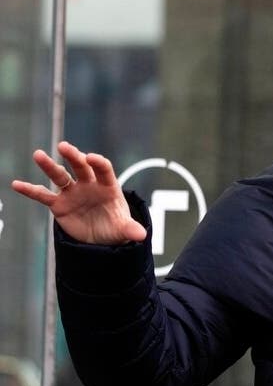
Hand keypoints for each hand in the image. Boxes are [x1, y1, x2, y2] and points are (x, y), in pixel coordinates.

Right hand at [11, 141, 146, 244]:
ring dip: (49, 166)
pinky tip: (16, 184)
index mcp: (108, 186)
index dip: (98, 163)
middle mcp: (89, 185)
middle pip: (81, 167)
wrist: (102, 238)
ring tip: (38, 154)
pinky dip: (30, 190)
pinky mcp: (59, 204)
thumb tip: (141, 235)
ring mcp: (73, 193)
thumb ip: (131, 229)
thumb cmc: (116, 227)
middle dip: (73, 156)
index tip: (91, 158)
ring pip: (59, 176)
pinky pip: (43, 195)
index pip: (104, 170)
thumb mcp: (124, 229)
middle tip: (64, 146)